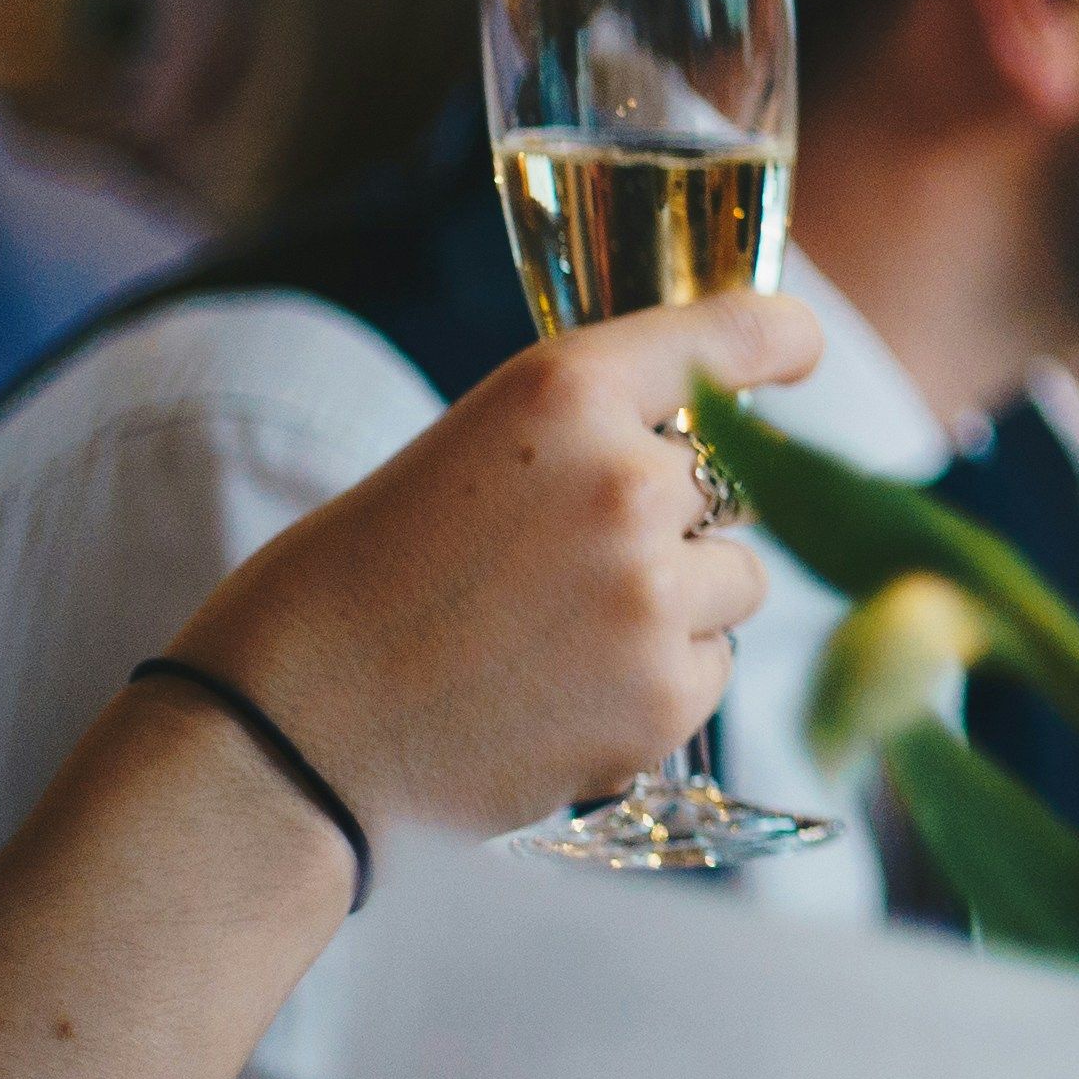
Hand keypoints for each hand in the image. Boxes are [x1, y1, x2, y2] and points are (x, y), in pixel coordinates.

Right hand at [170, 293, 814, 842]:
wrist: (282, 742)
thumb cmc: (345, 594)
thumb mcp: (459, 461)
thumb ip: (575, 446)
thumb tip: (679, 461)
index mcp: (561, 394)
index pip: (724, 336)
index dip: (774, 342)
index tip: (796, 351)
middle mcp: (628, 481)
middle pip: (726, 485)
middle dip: (669, 523)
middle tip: (555, 575)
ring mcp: (655, 593)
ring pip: (734, 582)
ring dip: (675, 606)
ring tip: (551, 642)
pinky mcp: (664, 695)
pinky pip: (712, 669)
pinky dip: (658, 685)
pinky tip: (559, 700)